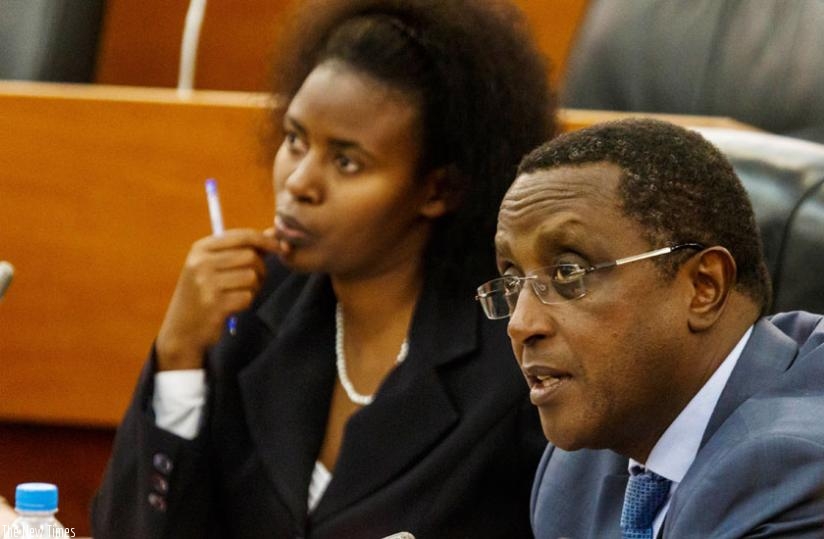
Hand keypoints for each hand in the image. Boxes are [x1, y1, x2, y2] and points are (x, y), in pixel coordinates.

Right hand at [156, 228, 280, 369]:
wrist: (181, 330)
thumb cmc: (203, 294)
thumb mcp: (210, 266)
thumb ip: (238, 249)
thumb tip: (273, 234)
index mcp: (200, 249)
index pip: (242, 236)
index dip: (265, 240)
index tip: (280, 247)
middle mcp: (201, 263)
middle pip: (250, 256)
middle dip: (260, 269)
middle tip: (255, 280)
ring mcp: (207, 284)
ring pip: (251, 277)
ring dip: (253, 287)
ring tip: (240, 293)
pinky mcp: (215, 305)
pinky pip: (247, 297)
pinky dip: (246, 302)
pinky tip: (233, 306)